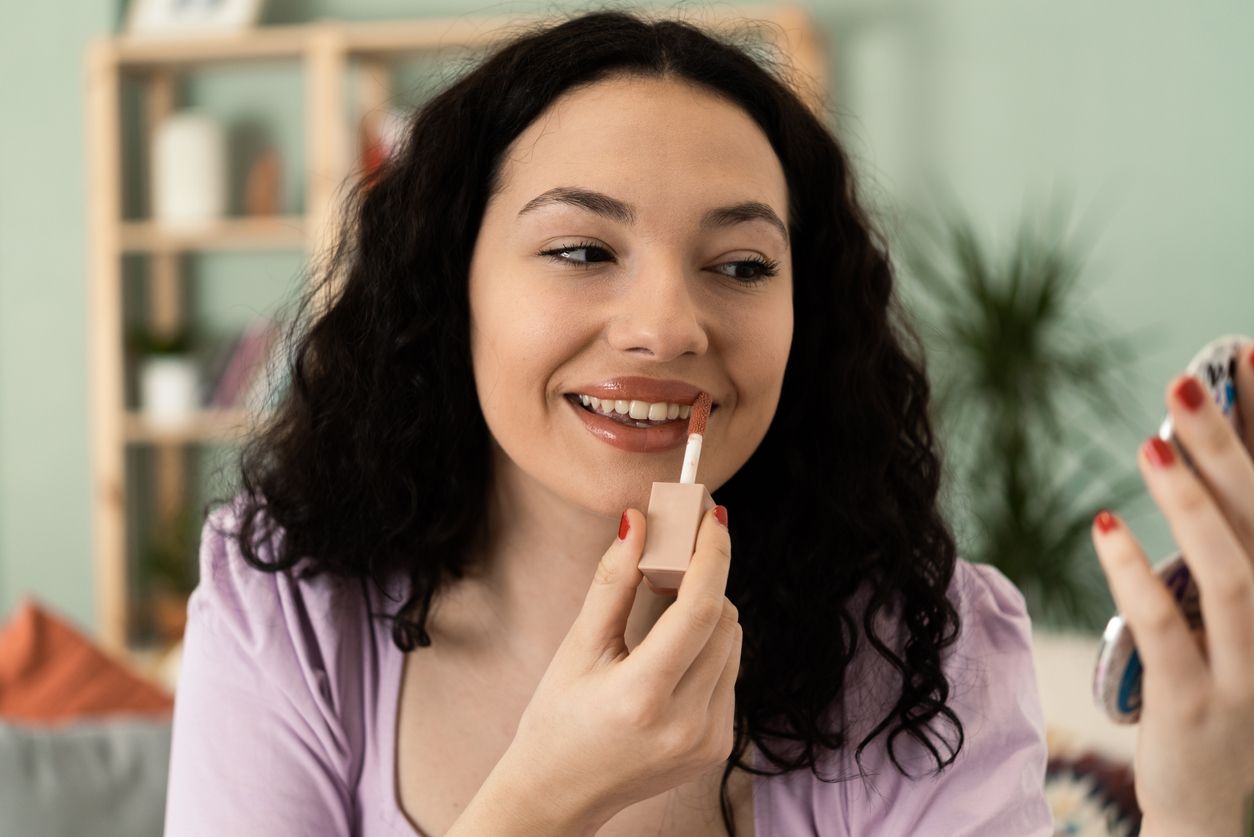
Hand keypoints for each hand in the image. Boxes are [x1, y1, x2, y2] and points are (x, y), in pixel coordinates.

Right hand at [489, 505, 740, 833]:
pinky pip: (729, 674)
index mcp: (643, 696)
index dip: (712, 556)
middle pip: (724, 622)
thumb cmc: (558, 719)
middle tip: (678, 552)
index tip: (713, 518)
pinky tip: (673, 650)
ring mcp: (708, 740)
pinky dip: (709, 648)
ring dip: (710, 613)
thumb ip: (613, 582)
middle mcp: (685, 723)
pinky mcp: (718, 747)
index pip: (700, 611)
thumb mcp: (577, 647)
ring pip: (733, 645)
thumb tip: (639, 521)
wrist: (561, 793)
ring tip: (666, 603)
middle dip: (706, 578)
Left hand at [1092, 343, 1253, 836]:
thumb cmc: (1216, 690)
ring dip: (1195, 506)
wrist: (1217, 807)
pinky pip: (1170, 632)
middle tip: (1187, 381)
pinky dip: (1138, 574)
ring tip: (1151, 443)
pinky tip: (1104, 524)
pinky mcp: (1198, 706)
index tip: (1243, 354)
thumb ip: (1218, 543)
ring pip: (1237, 576)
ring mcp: (1251, 671)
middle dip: (1233, 447)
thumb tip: (1187, 458)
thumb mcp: (1228, 615)